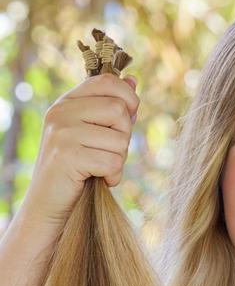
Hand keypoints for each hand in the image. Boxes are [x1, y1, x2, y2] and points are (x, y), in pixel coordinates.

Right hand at [23, 71, 139, 232]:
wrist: (49, 205)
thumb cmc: (76, 170)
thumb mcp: (91, 134)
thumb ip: (110, 109)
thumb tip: (133, 81)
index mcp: (67, 102)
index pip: (107, 81)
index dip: (128, 99)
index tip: (124, 120)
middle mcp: (61, 112)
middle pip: (119, 111)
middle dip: (124, 137)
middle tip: (109, 153)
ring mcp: (63, 133)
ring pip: (120, 140)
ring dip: (119, 160)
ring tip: (100, 168)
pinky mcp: (68, 156)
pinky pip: (113, 163)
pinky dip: (113, 177)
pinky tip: (99, 180)